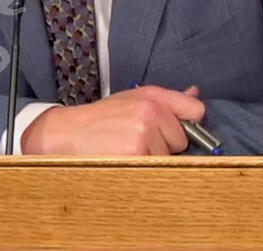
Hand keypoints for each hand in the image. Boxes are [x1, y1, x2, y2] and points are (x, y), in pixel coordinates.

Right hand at [20, 85, 204, 154]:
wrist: (67, 132)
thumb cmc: (100, 118)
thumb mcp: (132, 99)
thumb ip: (167, 99)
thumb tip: (196, 93)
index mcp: (153, 96)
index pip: (196, 110)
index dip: (188, 124)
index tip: (174, 130)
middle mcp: (151, 111)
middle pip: (182, 140)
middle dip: (165, 144)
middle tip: (137, 140)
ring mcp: (144, 133)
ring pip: (169, 157)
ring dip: (153, 159)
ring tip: (128, 150)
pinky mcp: (135, 154)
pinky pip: (155, 168)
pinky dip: (143, 169)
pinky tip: (125, 160)